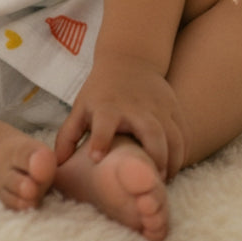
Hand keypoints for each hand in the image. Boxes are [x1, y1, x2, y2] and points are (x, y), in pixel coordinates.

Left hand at [54, 54, 186, 180]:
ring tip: (163, 179)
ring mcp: (159, 107)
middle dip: (154, 157)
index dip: (100, 140)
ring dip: (172, 161)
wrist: (129, 60)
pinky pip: (184, 134)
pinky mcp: (174, 108)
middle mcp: (136, 107)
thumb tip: (57, 163)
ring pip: (173, 136)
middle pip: (151, 132)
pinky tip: (174, 167)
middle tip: (151, 180)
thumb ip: (68, 135)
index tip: (97, 159)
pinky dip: (182, 153)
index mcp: (108, 107)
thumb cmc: (101, 91)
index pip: (104, 122)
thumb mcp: (81, 107)